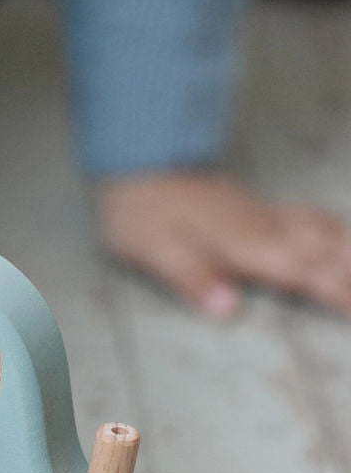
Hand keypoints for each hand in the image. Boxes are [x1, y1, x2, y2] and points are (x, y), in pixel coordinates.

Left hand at [98, 172, 350, 318]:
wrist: (142, 162)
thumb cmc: (144, 211)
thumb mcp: (156, 251)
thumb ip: (194, 280)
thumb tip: (227, 310)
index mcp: (245, 244)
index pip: (304, 273)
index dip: (340, 293)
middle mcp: (266, 227)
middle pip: (328, 253)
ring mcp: (267, 215)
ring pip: (327, 232)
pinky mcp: (261, 208)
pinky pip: (314, 218)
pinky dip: (339, 232)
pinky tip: (344, 239)